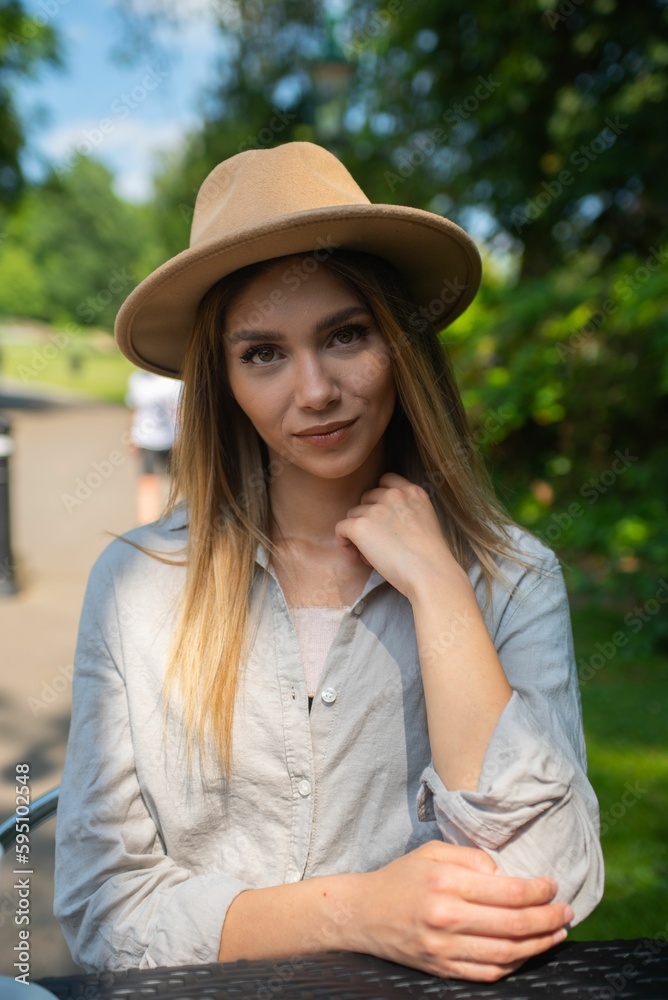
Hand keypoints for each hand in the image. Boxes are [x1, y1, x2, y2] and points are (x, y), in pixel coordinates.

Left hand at [335, 473, 463, 599]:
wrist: (429, 573)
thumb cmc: (430, 558)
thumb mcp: (426, 521)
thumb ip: (406, 512)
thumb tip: (381, 524)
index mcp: (413, 492)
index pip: (385, 481)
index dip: (378, 499)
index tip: (381, 518)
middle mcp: (393, 494)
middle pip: (366, 498)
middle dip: (368, 517)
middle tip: (378, 542)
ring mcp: (376, 508)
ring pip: (353, 515)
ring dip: (358, 533)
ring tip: (372, 555)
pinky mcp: (360, 525)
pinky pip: (341, 528)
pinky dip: (344, 543)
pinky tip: (355, 557)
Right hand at [354, 841, 570, 981]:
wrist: (363, 914)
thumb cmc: (401, 877)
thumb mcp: (432, 853)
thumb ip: (471, 858)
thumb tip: (505, 874)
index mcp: (446, 883)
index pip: (506, 891)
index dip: (537, 890)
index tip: (552, 885)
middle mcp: (447, 918)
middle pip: (513, 925)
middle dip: (548, 918)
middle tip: (567, 912)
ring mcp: (445, 949)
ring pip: (507, 953)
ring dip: (539, 944)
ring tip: (557, 933)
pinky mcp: (443, 970)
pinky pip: (488, 972)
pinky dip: (514, 964)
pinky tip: (528, 952)